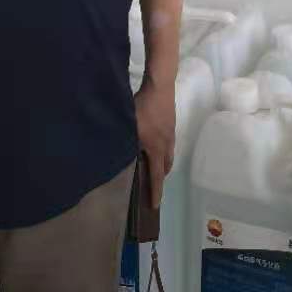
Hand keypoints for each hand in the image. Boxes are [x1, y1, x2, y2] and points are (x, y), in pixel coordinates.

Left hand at [134, 77, 175, 209]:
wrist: (160, 85)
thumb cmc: (143, 108)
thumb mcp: (131, 128)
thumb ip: (127, 145)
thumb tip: (119, 159)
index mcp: (157, 149)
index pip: (157, 176)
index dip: (156, 191)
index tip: (155, 205)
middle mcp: (167, 143)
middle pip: (166, 166)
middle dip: (161, 177)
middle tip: (153, 183)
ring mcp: (171, 132)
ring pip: (169, 153)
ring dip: (163, 162)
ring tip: (154, 164)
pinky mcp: (171, 122)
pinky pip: (169, 143)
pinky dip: (163, 149)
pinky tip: (155, 142)